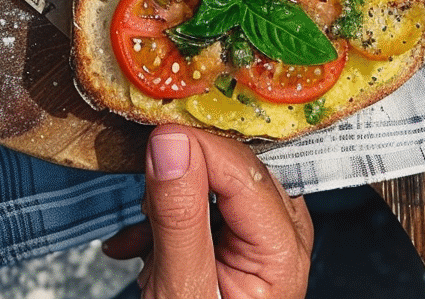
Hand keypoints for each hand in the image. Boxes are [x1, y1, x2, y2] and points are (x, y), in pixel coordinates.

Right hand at [103, 124, 312, 298]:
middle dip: (181, 173)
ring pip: (214, 176)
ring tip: (143, 235)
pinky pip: (205, 198)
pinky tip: (140, 242)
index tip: (152, 140)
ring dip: (169, 197)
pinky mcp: (241, 234)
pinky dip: (167, 214)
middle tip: (144, 200)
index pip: (240, 166)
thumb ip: (179, 215)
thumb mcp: (181, 291)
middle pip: (231, 165)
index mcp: (282, 248)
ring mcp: (264, 231)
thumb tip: (172, 142)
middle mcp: (284, 231)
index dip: (193, 146)